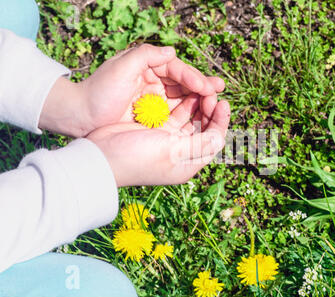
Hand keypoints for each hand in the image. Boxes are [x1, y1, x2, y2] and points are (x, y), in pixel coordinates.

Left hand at [39, 44, 224, 136]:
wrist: (80, 117)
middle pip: (183, 83)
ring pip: (182, 98)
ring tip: (216, 103)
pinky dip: (188, 115)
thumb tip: (172, 52)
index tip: (205, 86)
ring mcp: (154, 100)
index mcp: (147, 67)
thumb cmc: (98, 91)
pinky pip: (174, 114)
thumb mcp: (120, 67)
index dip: (191, 77)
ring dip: (199, 101)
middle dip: (202, 87)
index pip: (175, 69)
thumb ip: (146, 56)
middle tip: (219, 90)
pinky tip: (200, 117)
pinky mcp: (152, 117)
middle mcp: (153, 82)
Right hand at [87, 94, 230, 186]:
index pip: (213, 140)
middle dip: (209, 109)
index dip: (221, 121)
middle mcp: (180, 152)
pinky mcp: (155, 129)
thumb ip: (200, 143)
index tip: (223, 102)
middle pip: (203, 128)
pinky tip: (184, 91)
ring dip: (196, 104)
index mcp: (188, 163)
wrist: (102, 156)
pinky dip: (181, 104)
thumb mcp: (173, 151)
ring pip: (189, 119)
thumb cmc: (138, 157)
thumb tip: (222, 138)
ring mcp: (167, 140)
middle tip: (210, 91)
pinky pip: (174, 114)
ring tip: (199, 88)